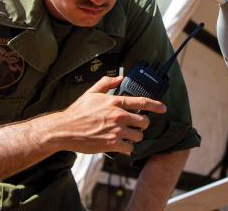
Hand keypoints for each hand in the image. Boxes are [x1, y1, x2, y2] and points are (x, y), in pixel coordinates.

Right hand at [49, 76, 166, 154]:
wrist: (64, 130)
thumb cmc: (77, 111)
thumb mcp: (91, 92)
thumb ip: (106, 83)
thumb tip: (120, 78)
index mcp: (115, 102)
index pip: (142, 102)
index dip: (155, 105)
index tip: (163, 109)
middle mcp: (118, 115)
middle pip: (144, 121)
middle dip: (142, 125)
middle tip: (135, 127)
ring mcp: (116, 130)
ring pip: (139, 136)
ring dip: (135, 138)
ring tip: (127, 137)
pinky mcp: (112, 144)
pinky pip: (130, 148)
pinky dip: (128, 149)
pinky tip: (122, 146)